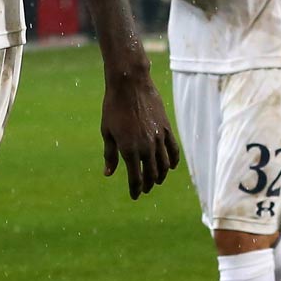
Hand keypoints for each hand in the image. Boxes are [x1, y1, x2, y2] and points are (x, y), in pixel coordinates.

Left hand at [101, 67, 179, 199]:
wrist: (130, 85)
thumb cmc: (113, 107)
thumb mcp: (107, 132)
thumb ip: (110, 154)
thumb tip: (108, 174)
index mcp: (128, 150)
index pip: (135, 178)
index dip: (135, 189)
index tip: (135, 196)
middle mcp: (145, 147)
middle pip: (151, 174)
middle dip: (147, 185)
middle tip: (144, 190)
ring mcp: (158, 139)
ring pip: (164, 165)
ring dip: (160, 176)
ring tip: (156, 180)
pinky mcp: (167, 129)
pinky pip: (173, 150)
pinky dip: (173, 161)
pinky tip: (171, 166)